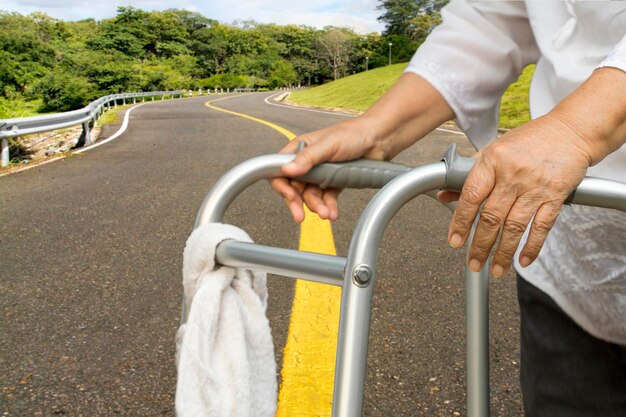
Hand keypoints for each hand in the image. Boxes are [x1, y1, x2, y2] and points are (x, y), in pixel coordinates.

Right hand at [270, 117, 388, 221]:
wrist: (379, 140)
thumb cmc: (353, 134)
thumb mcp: (328, 145)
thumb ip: (307, 158)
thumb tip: (287, 170)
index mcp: (300, 148)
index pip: (280, 169)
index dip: (281, 184)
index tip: (289, 196)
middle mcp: (308, 161)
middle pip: (294, 187)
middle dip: (297, 202)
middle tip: (299, 216)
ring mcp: (320, 173)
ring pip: (310, 195)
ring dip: (316, 206)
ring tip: (325, 213)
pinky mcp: (334, 182)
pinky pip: (326, 197)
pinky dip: (328, 206)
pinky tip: (332, 213)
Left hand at [443, 114, 592, 276]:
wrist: (570, 131)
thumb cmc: (528, 140)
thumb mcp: (492, 150)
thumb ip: (468, 173)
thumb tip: (444, 194)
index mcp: (493, 160)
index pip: (471, 196)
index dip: (460, 221)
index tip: (455, 241)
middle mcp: (513, 174)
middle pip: (491, 217)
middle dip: (480, 245)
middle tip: (473, 263)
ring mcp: (535, 186)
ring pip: (514, 226)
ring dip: (503, 252)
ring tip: (495, 269)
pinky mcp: (556, 195)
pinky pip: (542, 226)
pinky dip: (532, 246)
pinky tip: (522, 260)